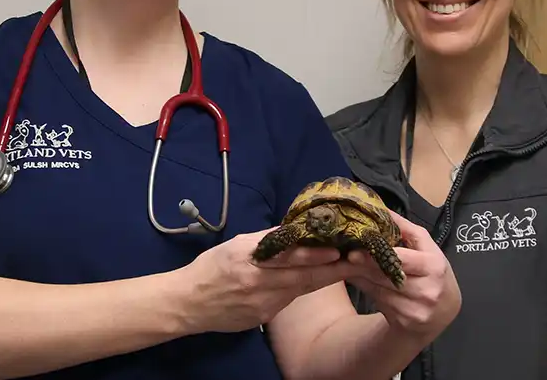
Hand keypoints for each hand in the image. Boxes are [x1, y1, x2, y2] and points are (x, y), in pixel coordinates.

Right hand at [177, 227, 356, 333]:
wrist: (187, 304)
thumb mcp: (235, 245)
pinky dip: (303, 290)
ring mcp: (262, 304)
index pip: (289, 256)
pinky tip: (318, 282)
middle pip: (303, 277)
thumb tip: (294, 229)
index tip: (339, 249)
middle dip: (333, 270)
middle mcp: (258, 283)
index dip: (316, 255)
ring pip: (300, 289)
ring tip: (348, 268)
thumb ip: (265, 239)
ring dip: (325, 279)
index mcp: (249, 260)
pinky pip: (288, 301)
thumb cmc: (210, 268)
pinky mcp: (263, 318)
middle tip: (358, 260)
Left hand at [345, 211, 460, 337]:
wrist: (444, 310)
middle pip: (386, 275)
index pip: (401, 259)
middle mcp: (427, 290)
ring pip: (378, 289)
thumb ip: (406, 229)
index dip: (377, 254)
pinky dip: (366, 288)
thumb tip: (382, 209)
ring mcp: (416, 309)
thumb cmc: (433, 272)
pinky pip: (378, 301)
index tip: (356, 248)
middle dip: (363, 265)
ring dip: (360, 277)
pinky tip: (358, 279)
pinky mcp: (405, 321)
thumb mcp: (428, 248)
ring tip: (346, 265)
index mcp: (434, 266)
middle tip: (345, 255)